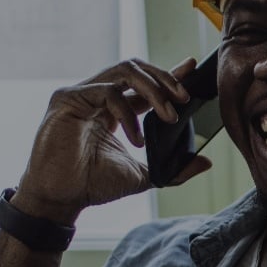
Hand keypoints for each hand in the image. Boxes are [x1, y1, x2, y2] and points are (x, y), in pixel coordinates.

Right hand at [10, 58, 215, 223]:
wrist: (61, 199)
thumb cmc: (92, 185)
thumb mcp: (143, 175)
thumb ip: (173, 167)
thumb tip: (205, 162)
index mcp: (111, 109)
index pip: (142, 83)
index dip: (167, 73)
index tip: (191, 67)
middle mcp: (95, 95)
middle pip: (135, 68)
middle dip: (164, 79)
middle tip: (184, 98)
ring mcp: (80, 93)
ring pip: (124, 71)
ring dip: (152, 90)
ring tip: (168, 116)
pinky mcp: (67, 98)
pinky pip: (107, 91)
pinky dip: (127, 113)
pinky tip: (136, 137)